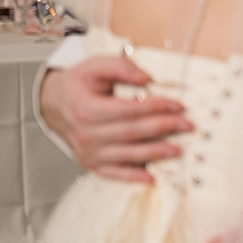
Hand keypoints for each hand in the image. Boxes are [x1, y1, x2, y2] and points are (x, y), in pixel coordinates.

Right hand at [39, 56, 189, 181]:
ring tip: (178, 149)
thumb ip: (120, 67)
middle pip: (132, 132)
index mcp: (85, 109)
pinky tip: (152, 177)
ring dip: (155, 153)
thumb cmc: (79, 84)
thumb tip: (146, 78)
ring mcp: (88, 152)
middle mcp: (86, 134)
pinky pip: (114, 173)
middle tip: (187, 125)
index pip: (128, 110)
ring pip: (127, 154)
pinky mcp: (92, 164)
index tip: (178, 105)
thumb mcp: (95, 66)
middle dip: (163, 128)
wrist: (56, 104)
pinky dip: (133, 177)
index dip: (156, 107)